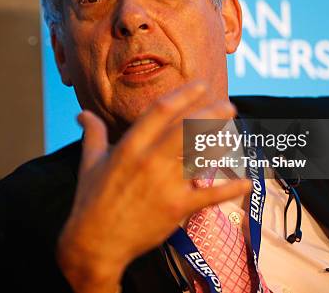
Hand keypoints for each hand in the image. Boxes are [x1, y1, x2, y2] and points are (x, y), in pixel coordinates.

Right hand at [56, 82, 250, 292]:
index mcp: (129, 146)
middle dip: (211, 114)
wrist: (95, 242)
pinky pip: (209, 196)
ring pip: (200, 157)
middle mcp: (150, 160)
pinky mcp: (177, 208)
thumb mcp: (89, 162)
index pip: (161, 111)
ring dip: (221, 143)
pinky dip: (230, 190)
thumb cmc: (91, 200)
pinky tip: (246, 183)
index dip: (184, 95)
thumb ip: (93, 134)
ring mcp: (165, 184)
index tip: (201, 85)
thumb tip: (82, 113)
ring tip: (234, 132)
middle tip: (229, 105)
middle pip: (187, 129)